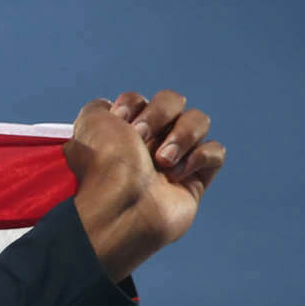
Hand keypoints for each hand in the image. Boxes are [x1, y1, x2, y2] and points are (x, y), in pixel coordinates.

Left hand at [65, 88, 223, 280]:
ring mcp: (174, 160)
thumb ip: (99, 107)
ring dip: (182, 135)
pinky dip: (200, 158)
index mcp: (118, 133)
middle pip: (173, 101)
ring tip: (162, 161)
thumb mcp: (89, 124)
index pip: (139, 99)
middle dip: (159, 114)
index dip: (133, 104)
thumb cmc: (104, 166)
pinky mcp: (196, 179)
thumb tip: (110, 107)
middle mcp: (146, 144)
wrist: (123, 206)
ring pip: (199, 120)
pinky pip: (215, 151)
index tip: (121, 121)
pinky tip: (177, 176)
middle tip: (141, 139)